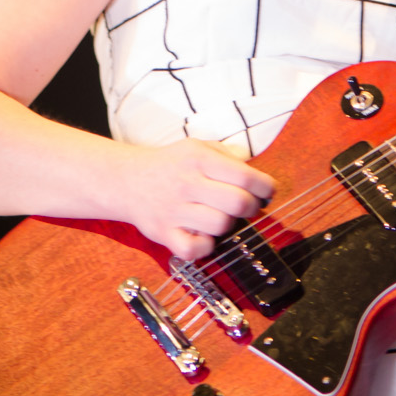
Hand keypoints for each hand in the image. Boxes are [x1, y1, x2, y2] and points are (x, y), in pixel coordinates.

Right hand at [116, 138, 275, 261]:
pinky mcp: (163, 233)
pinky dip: (205, 246)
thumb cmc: (171, 165)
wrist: (127, 180)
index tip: (267, 192)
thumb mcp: (198, 146)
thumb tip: (257, 173)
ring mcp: (174, 210)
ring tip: (221, 217)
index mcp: (199, 158)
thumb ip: (228, 156)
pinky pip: (194, 249)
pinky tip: (204, 234)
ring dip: (229, 224)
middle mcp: (187, 183)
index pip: (246, 177)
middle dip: (252, 207)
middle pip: (238, 203)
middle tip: (248, 206)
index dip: (266, 188)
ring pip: (220, 225)